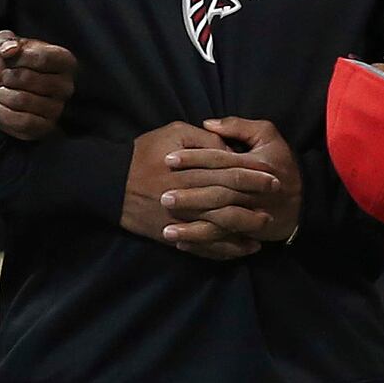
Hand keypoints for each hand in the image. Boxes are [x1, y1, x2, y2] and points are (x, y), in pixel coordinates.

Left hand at [0, 31, 75, 139]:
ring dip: (3, 95)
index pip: (43, 58)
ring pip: (24, 100)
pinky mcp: (44, 127)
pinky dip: (1, 113)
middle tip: (5, 77)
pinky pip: (23, 122)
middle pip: (31, 80)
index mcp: (63, 61)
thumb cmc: (0, 62)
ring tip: (2, 92)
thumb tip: (11, 49)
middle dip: (7, 77)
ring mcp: (57, 108)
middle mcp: (66, 85)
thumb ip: (4, 40)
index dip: (18, 58)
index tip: (9, 58)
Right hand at [122, 120, 281, 260]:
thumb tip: (230, 150)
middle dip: (255, 203)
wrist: (106, 182)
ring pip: (219, 227)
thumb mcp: (173, 133)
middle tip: (277, 204)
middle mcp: (187, 196)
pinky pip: (205, 247)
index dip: (254, 177)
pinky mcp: (173, 235)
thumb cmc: (142, 154)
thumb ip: (204, 140)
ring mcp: (180, 219)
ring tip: (265, 228)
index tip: (274, 178)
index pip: (230, 173)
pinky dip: (226, 249)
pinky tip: (246, 248)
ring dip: (245, 229)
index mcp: (189, 170)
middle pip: (228, 201)